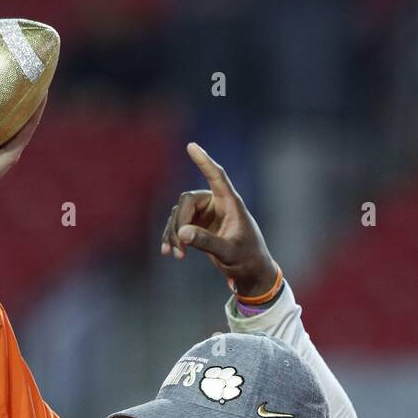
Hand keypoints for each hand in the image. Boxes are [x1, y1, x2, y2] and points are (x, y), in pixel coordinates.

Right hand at [160, 143, 278, 297]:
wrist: (249, 272)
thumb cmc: (246, 258)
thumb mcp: (228, 252)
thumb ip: (206, 242)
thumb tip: (182, 233)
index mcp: (230, 202)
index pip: (216, 176)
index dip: (204, 161)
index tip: (191, 146)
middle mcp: (216, 203)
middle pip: (188, 201)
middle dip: (179, 223)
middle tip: (179, 246)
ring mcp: (206, 214)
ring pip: (179, 214)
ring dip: (174, 234)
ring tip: (176, 255)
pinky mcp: (198, 226)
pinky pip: (178, 226)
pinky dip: (172, 238)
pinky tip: (167, 253)